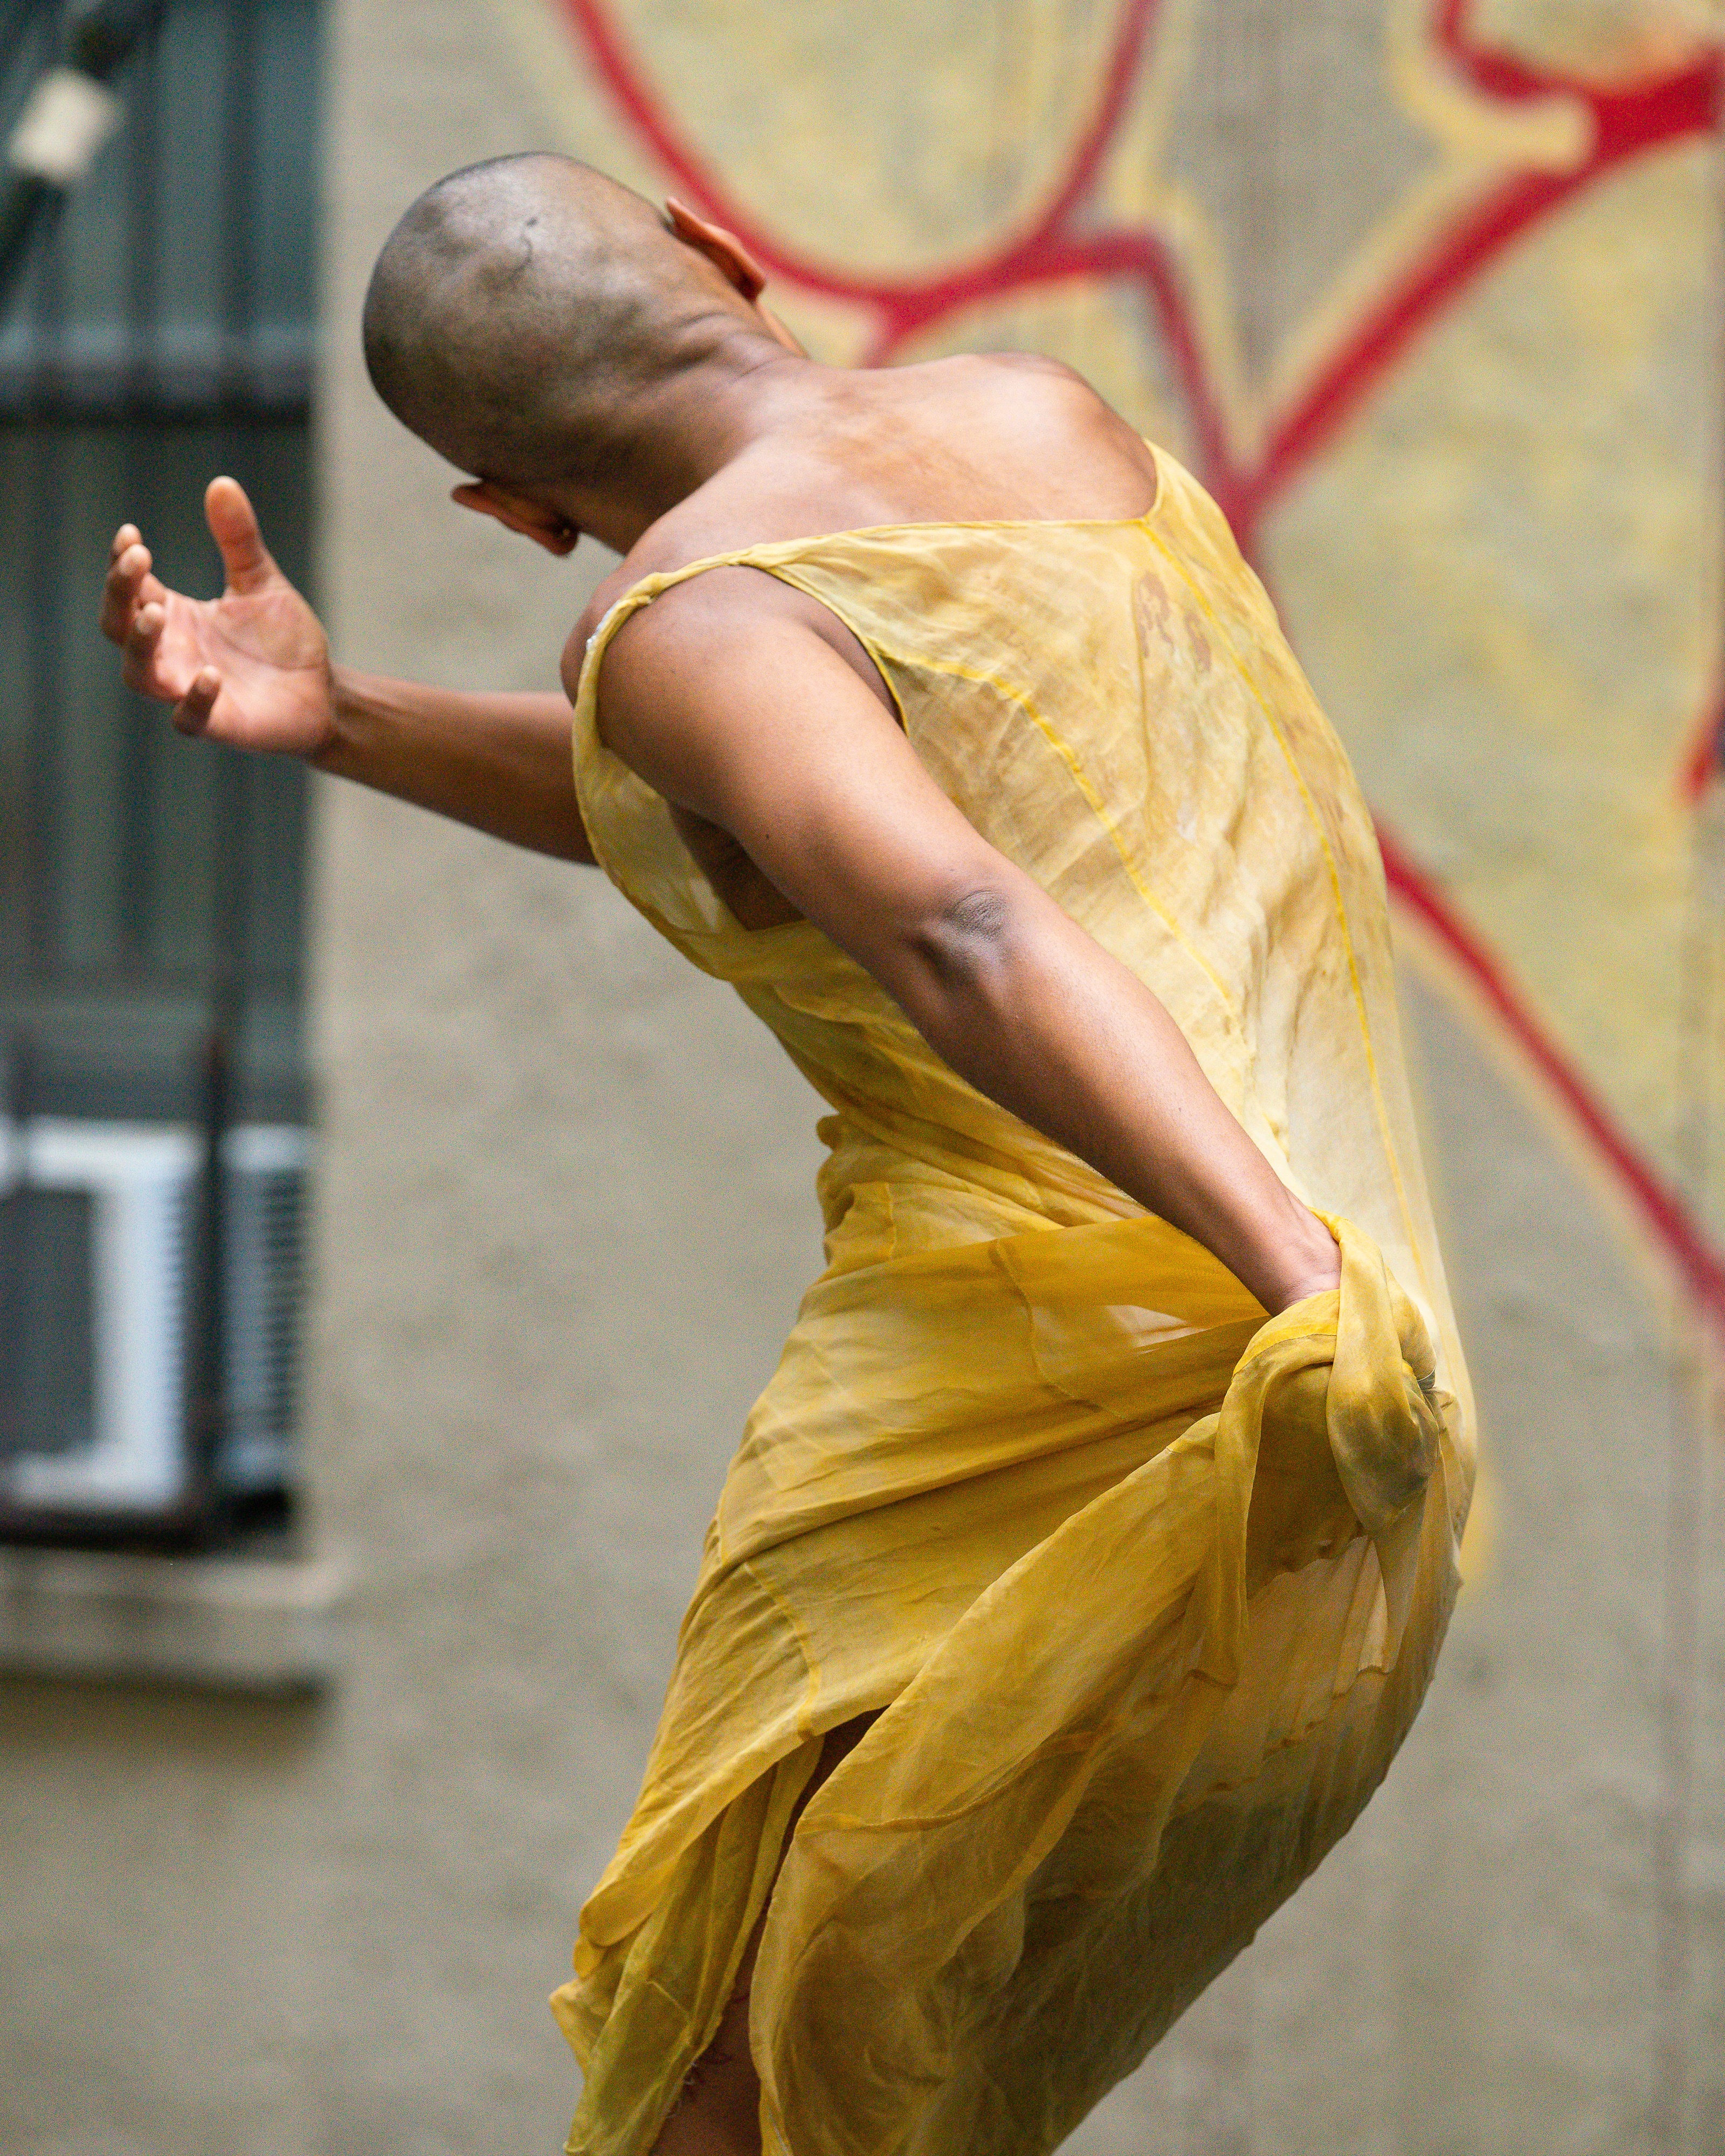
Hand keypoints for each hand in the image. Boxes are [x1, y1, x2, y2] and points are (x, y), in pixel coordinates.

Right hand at [101, 475, 335, 756]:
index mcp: (175, 616)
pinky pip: (187, 718)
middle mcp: (172, 652)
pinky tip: (211, 674)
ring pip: (139, 674)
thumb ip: (239, 539)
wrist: (324, 691)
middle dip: (119, 594)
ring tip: (157, 613)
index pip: (129, 589)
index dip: (121, 563)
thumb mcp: (261, 581)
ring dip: (141, 643)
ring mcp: (188, 689)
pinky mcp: (217, 723)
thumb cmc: (284, 641)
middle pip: (117, 626)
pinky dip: (194, 698)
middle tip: (138, 561)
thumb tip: (221, 483)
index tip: (131, 535)